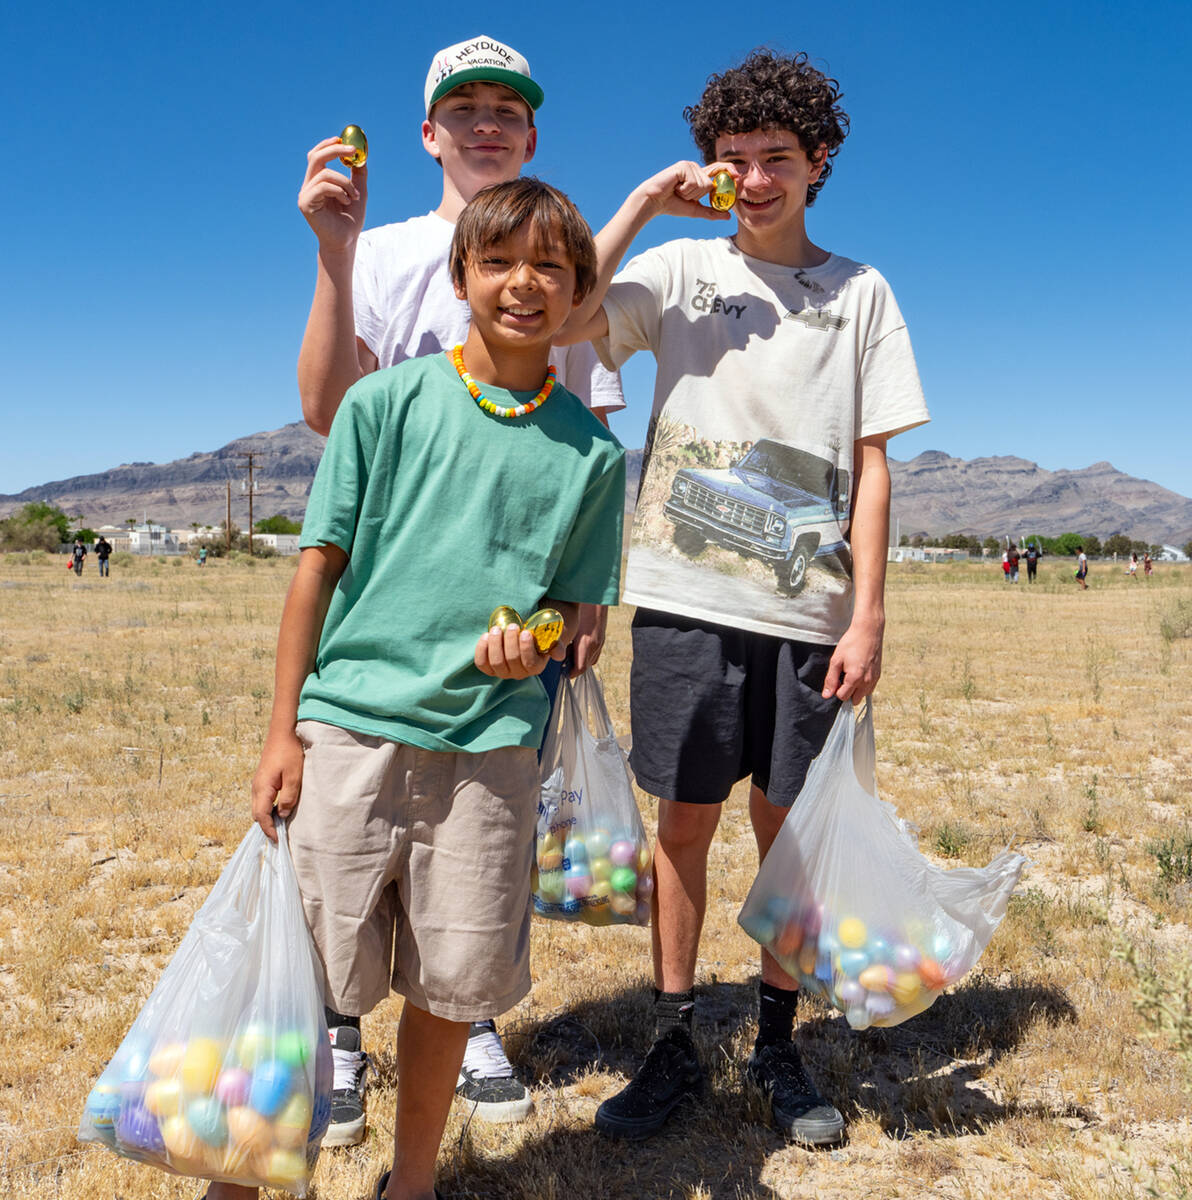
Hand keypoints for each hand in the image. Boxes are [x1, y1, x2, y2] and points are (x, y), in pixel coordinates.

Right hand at [251, 728, 304, 841]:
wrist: (283, 732)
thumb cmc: (289, 752)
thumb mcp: (294, 776)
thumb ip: (288, 797)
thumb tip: (282, 814)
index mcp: (262, 788)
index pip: (261, 816)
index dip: (269, 829)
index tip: (277, 840)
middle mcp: (256, 787)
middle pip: (257, 814)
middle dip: (266, 827)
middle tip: (278, 838)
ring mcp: (258, 783)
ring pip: (258, 807)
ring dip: (267, 818)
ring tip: (279, 828)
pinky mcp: (263, 779)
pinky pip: (262, 800)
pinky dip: (267, 809)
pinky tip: (278, 811)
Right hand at [298, 137, 367, 253]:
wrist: (346, 242)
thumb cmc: (350, 220)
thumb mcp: (358, 192)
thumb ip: (358, 175)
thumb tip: (361, 156)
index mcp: (318, 181)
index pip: (317, 156)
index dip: (328, 145)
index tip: (344, 140)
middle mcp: (308, 186)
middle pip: (315, 157)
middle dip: (334, 150)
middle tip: (352, 151)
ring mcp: (305, 194)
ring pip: (324, 173)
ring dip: (345, 182)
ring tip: (355, 196)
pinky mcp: (305, 203)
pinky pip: (323, 186)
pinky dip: (339, 190)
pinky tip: (347, 201)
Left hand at [474, 622, 551, 679]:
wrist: (524, 635)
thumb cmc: (538, 636)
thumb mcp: (551, 639)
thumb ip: (557, 645)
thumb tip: (558, 654)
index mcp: (536, 667)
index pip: (530, 663)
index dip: (525, 648)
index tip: (525, 631)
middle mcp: (519, 673)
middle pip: (512, 660)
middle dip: (510, 641)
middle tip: (511, 626)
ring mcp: (503, 672)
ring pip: (496, 662)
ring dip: (495, 643)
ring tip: (496, 629)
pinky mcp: (489, 668)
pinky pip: (482, 663)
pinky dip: (482, 649)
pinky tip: (486, 636)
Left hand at [569, 604, 606, 676]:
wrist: (597, 597)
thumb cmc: (581, 608)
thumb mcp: (568, 625)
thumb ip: (562, 640)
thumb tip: (554, 650)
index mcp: (586, 644)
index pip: (580, 668)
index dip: (571, 673)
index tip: (563, 673)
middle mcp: (595, 645)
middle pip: (585, 666)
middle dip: (574, 667)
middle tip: (562, 664)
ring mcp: (600, 642)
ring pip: (591, 660)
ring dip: (580, 660)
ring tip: (569, 654)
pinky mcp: (602, 638)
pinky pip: (594, 653)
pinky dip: (586, 654)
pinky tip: (577, 645)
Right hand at [631, 160, 737, 222]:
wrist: (653, 202)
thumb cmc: (672, 205)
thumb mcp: (695, 210)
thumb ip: (711, 212)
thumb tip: (728, 216)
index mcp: (699, 176)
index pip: (718, 171)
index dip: (729, 172)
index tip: (738, 177)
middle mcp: (696, 168)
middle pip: (711, 184)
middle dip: (698, 196)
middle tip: (682, 195)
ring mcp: (690, 166)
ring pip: (704, 185)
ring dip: (690, 194)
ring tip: (677, 192)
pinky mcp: (684, 166)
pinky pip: (694, 183)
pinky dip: (685, 190)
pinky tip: (675, 188)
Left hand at [821, 619, 883, 703]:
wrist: (869, 631)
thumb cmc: (851, 643)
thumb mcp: (836, 660)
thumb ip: (831, 679)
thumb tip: (826, 695)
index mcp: (855, 678)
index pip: (843, 697)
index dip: (836, 689)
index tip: (836, 678)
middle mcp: (867, 681)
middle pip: (854, 700)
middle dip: (847, 692)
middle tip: (843, 677)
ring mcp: (874, 679)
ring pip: (863, 695)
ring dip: (856, 690)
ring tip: (851, 673)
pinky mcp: (878, 675)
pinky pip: (870, 688)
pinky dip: (863, 685)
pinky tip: (859, 672)